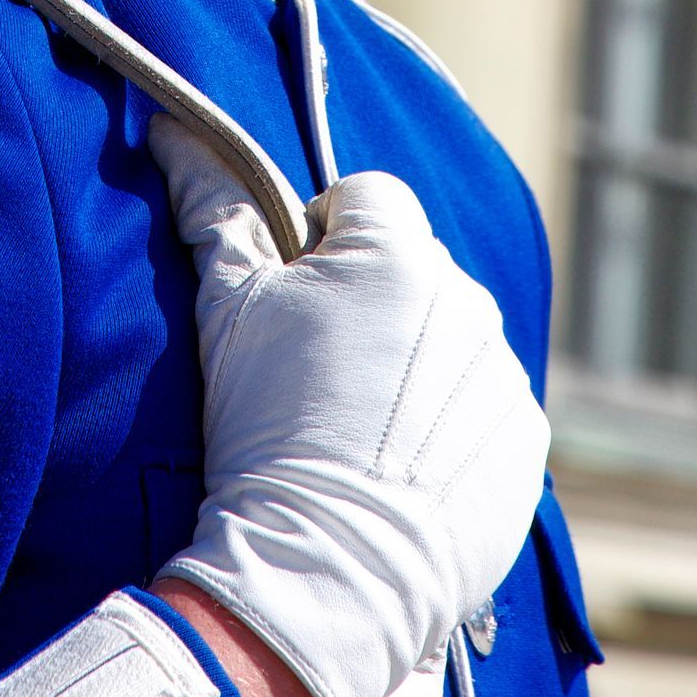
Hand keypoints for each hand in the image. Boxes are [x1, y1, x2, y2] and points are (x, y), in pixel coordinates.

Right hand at [148, 118, 547, 696]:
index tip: (292, 301)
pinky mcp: (524, 443)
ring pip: (452, 337)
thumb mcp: (225, 309)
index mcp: (397, 250)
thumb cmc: (264, 426)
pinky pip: (485, 408)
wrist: (322, 571)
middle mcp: (468, 299)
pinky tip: (398, 470)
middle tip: (316, 373)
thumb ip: (211, 206)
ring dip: (414, 363)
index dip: (319, 239)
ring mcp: (504, 374)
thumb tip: (172, 126)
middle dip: (371, 301)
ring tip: (355, 430)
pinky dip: (450, 427)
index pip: (364, 197)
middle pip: (413, 268)